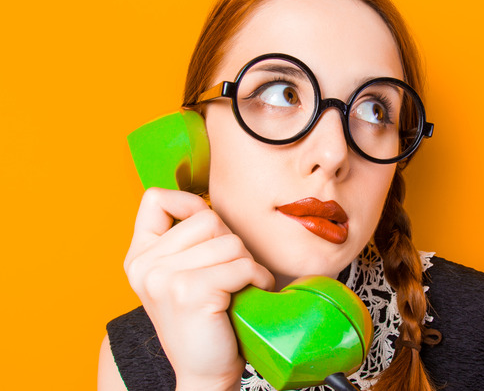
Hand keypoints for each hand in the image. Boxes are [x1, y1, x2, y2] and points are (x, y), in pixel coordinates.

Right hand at [125, 188, 274, 389]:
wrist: (204, 372)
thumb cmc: (203, 320)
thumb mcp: (182, 275)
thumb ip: (186, 241)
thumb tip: (208, 203)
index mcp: (138, 256)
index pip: (155, 198)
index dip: (190, 204)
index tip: (209, 232)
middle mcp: (144, 264)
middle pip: (207, 219)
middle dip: (230, 244)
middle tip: (230, 275)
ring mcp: (164, 278)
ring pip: (229, 242)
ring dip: (247, 264)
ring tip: (240, 287)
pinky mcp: (191, 291)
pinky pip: (241, 265)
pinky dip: (257, 278)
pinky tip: (252, 293)